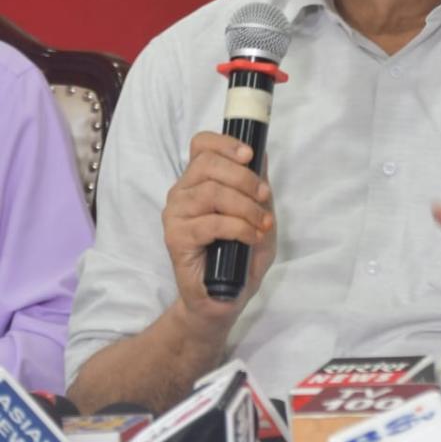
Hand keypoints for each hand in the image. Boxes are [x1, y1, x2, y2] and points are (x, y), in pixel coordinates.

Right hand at [162, 131, 276, 329]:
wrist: (224, 298)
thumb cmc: (241, 254)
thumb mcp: (259, 215)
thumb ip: (258, 186)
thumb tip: (262, 153)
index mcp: (198, 181)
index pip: (201, 145)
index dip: (225, 144)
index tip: (249, 155)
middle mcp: (182, 193)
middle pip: (207, 164)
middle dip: (244, 178)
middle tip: (264, 197)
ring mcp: (175, 215)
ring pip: (211, 192)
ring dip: (245, 206)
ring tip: (262, 224)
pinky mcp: (175, 239)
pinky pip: (211, 223)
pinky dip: (239, 227)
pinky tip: (251, 237)